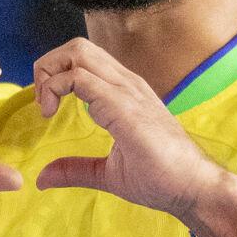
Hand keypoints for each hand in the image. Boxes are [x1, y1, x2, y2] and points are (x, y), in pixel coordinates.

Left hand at [31, 38, 223, 217]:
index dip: (55, 76)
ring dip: (49, 74)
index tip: (46, 109)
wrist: (195, 188)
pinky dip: (56, 88)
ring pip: (78, 53)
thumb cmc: (162, 179)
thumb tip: (43, 177)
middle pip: (77, 47)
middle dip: (48, 66)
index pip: (84, 59)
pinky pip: (81, 79)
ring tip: (45, 107)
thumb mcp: (108, 174)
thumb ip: (76, 169)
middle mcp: (127, 84)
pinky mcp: (124, 106)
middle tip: (41, 101)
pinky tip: (51, 113)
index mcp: (125, 93)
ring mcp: (127, 91)